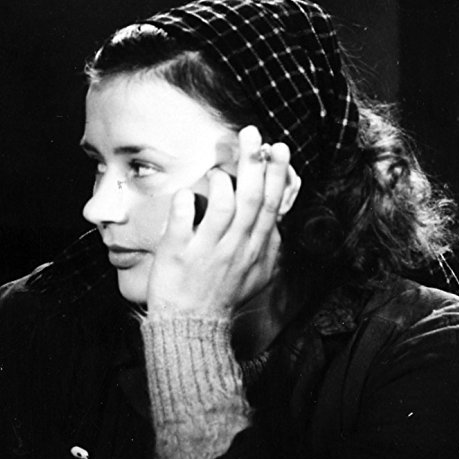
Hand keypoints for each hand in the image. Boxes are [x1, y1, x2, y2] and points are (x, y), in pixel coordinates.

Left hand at [146, 125, 298, 317]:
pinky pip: (183, 221)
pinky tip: (184, 192)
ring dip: (222, 181)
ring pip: (223, 206)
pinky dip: (184, 203)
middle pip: (251, 197)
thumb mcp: (257, 275)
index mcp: (255, 248)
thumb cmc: (222, 297)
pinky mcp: (179, 254)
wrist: (192, 326)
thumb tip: (278, 222)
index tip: (277, 148)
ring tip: (218, 169)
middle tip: (252, 133)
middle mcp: (235, 246)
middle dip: (254, 162)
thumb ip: (270, 247)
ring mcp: (207, 249)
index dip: (275, 173)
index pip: (271, 204)